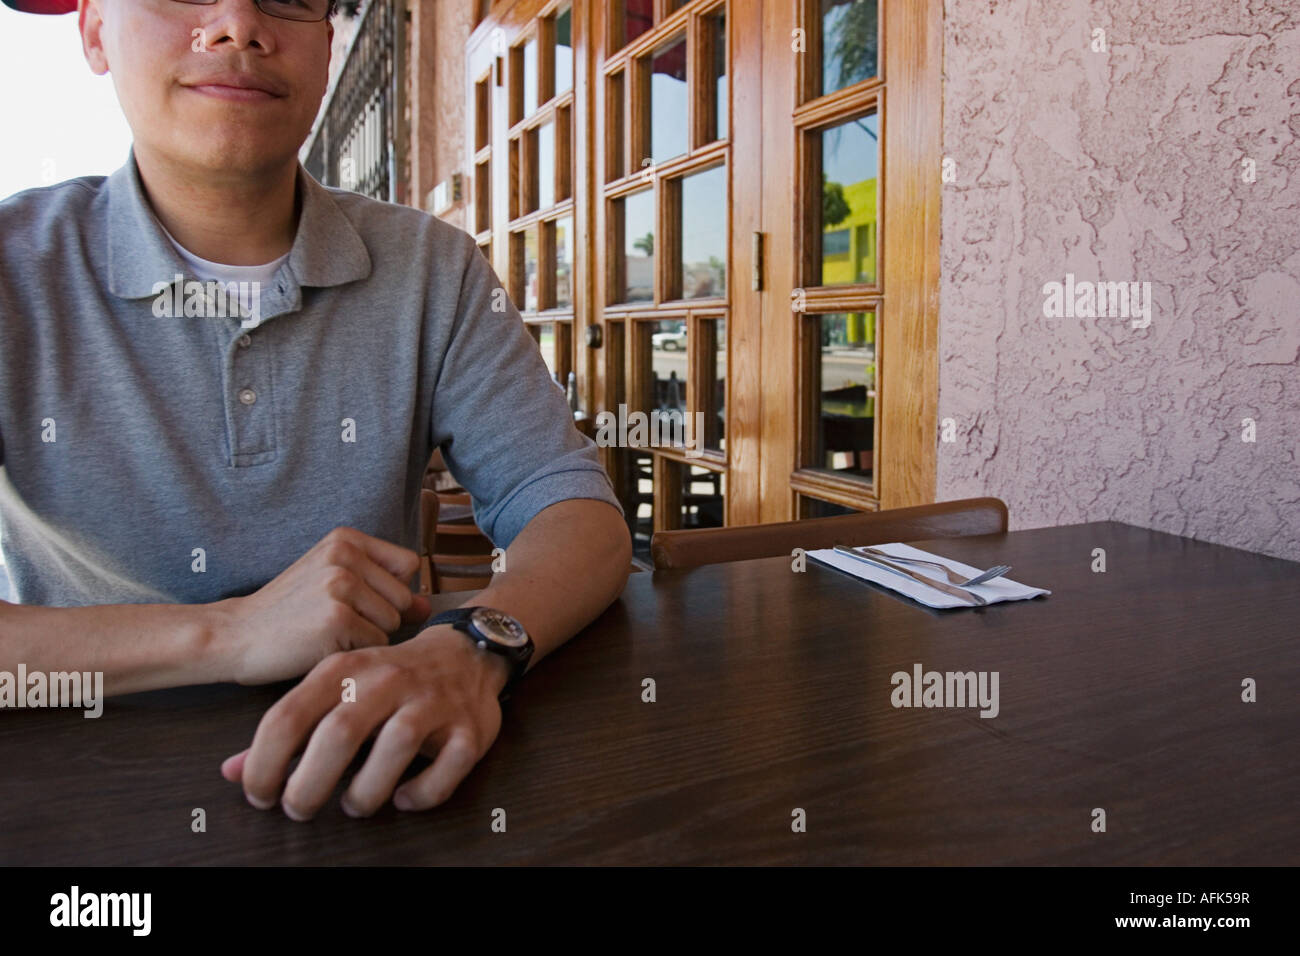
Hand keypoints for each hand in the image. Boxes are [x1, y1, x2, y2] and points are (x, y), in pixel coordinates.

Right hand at [212, 527, 432, 685]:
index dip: (393, 591)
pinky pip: (375, 645)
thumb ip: (384, 589)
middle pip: (404, 598)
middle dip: (380, 618)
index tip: (360, 601)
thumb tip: (425, 606)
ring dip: (366, 637)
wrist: (235, 635)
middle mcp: (345, 555)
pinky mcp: (337, 619)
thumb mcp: (334, 585)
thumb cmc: (288, 613)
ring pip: (392, 624)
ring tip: (327, 630)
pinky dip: (353, 652)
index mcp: (346, 539)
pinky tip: (321, 644)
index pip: (409, 565)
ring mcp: (341, 585)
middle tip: (335, 619)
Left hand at [220, 624, 510, 818]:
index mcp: (346, 668)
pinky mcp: (469, 728)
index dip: (264, 764)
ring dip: (366, 791)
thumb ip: (287, 731)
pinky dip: (422, 793)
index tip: (260, 794)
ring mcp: (433, 703)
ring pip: (396, 746)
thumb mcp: (333, 690)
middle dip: (309, 784)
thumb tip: (232, 772)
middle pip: (339, 733)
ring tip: (353, 806)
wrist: (465, 654)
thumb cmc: (388, 679)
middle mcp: (389, 679)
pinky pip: (447, 767)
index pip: (288, 716)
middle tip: (299, 808)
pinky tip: (404, 798)